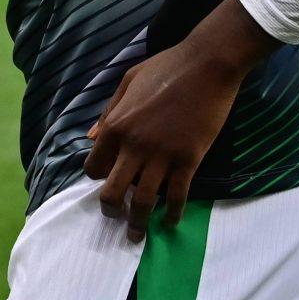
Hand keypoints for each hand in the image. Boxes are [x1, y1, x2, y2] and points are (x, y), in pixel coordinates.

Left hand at [85, 1, 274, 239]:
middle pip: (112, 192)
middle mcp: (134, 146)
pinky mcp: (189, 160)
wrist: (208, 64)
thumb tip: (91, 139)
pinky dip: (172, 213)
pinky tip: (170, 221)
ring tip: (137, 235)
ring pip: (143, 201)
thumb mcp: (128, 82)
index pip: (94, 167)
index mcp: (116, 125)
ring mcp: (162, 155)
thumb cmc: (167, 66)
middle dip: (111, 211)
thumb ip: (108, 112)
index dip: (98, 178)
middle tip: (117, 218)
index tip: (107, 181)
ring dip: (137, 223)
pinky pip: (176, 195)